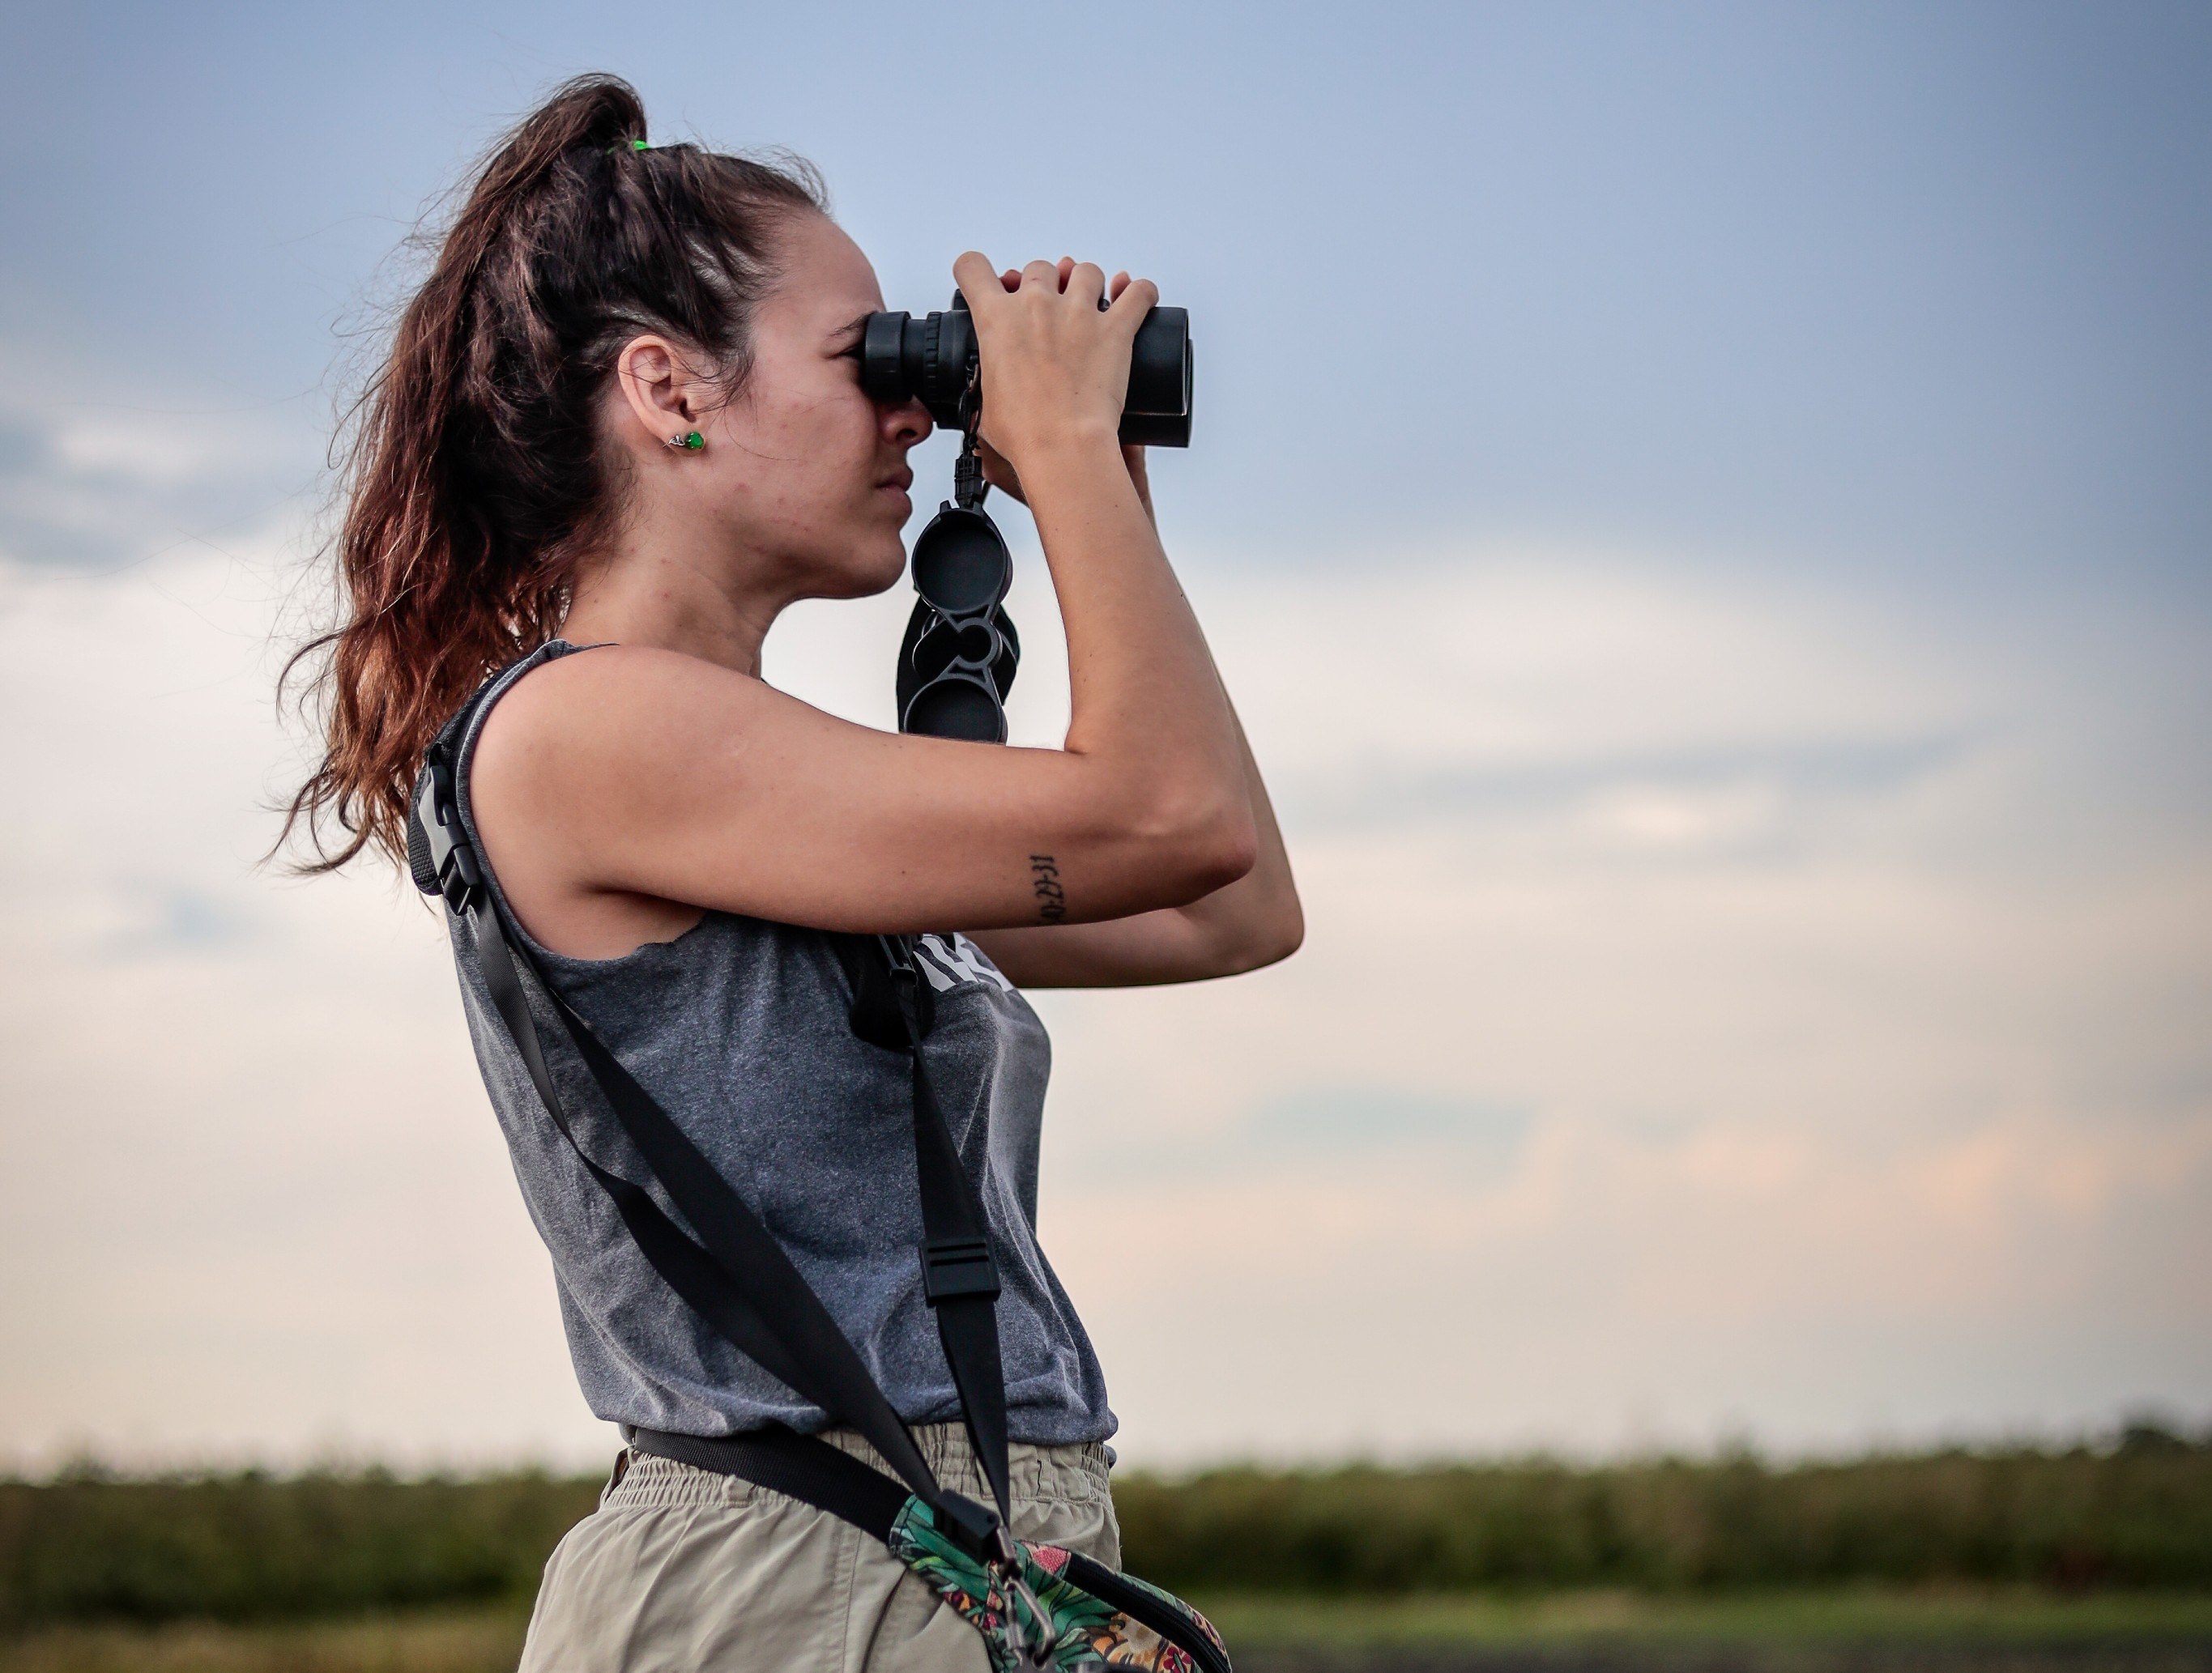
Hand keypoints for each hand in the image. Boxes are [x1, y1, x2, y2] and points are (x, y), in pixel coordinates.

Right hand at [975, 268, 1152, 521]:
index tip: (989, 284)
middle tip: (1049, 314)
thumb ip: (984, 384)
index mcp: (996, 320)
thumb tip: (983, 396)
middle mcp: (1036, 305)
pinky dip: (1141, 293)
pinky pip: (1138, 292)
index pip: (973, 267)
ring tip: (1091, 308)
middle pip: (1039, 268)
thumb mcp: (984, 404)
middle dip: (1045, 286)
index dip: (978, 272)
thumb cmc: (1024, 433)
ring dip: (1089, 285)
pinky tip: (1138, 298)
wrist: (1062, 446)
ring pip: (1086, 271)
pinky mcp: (1115, 329)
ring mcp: (1078, 312)